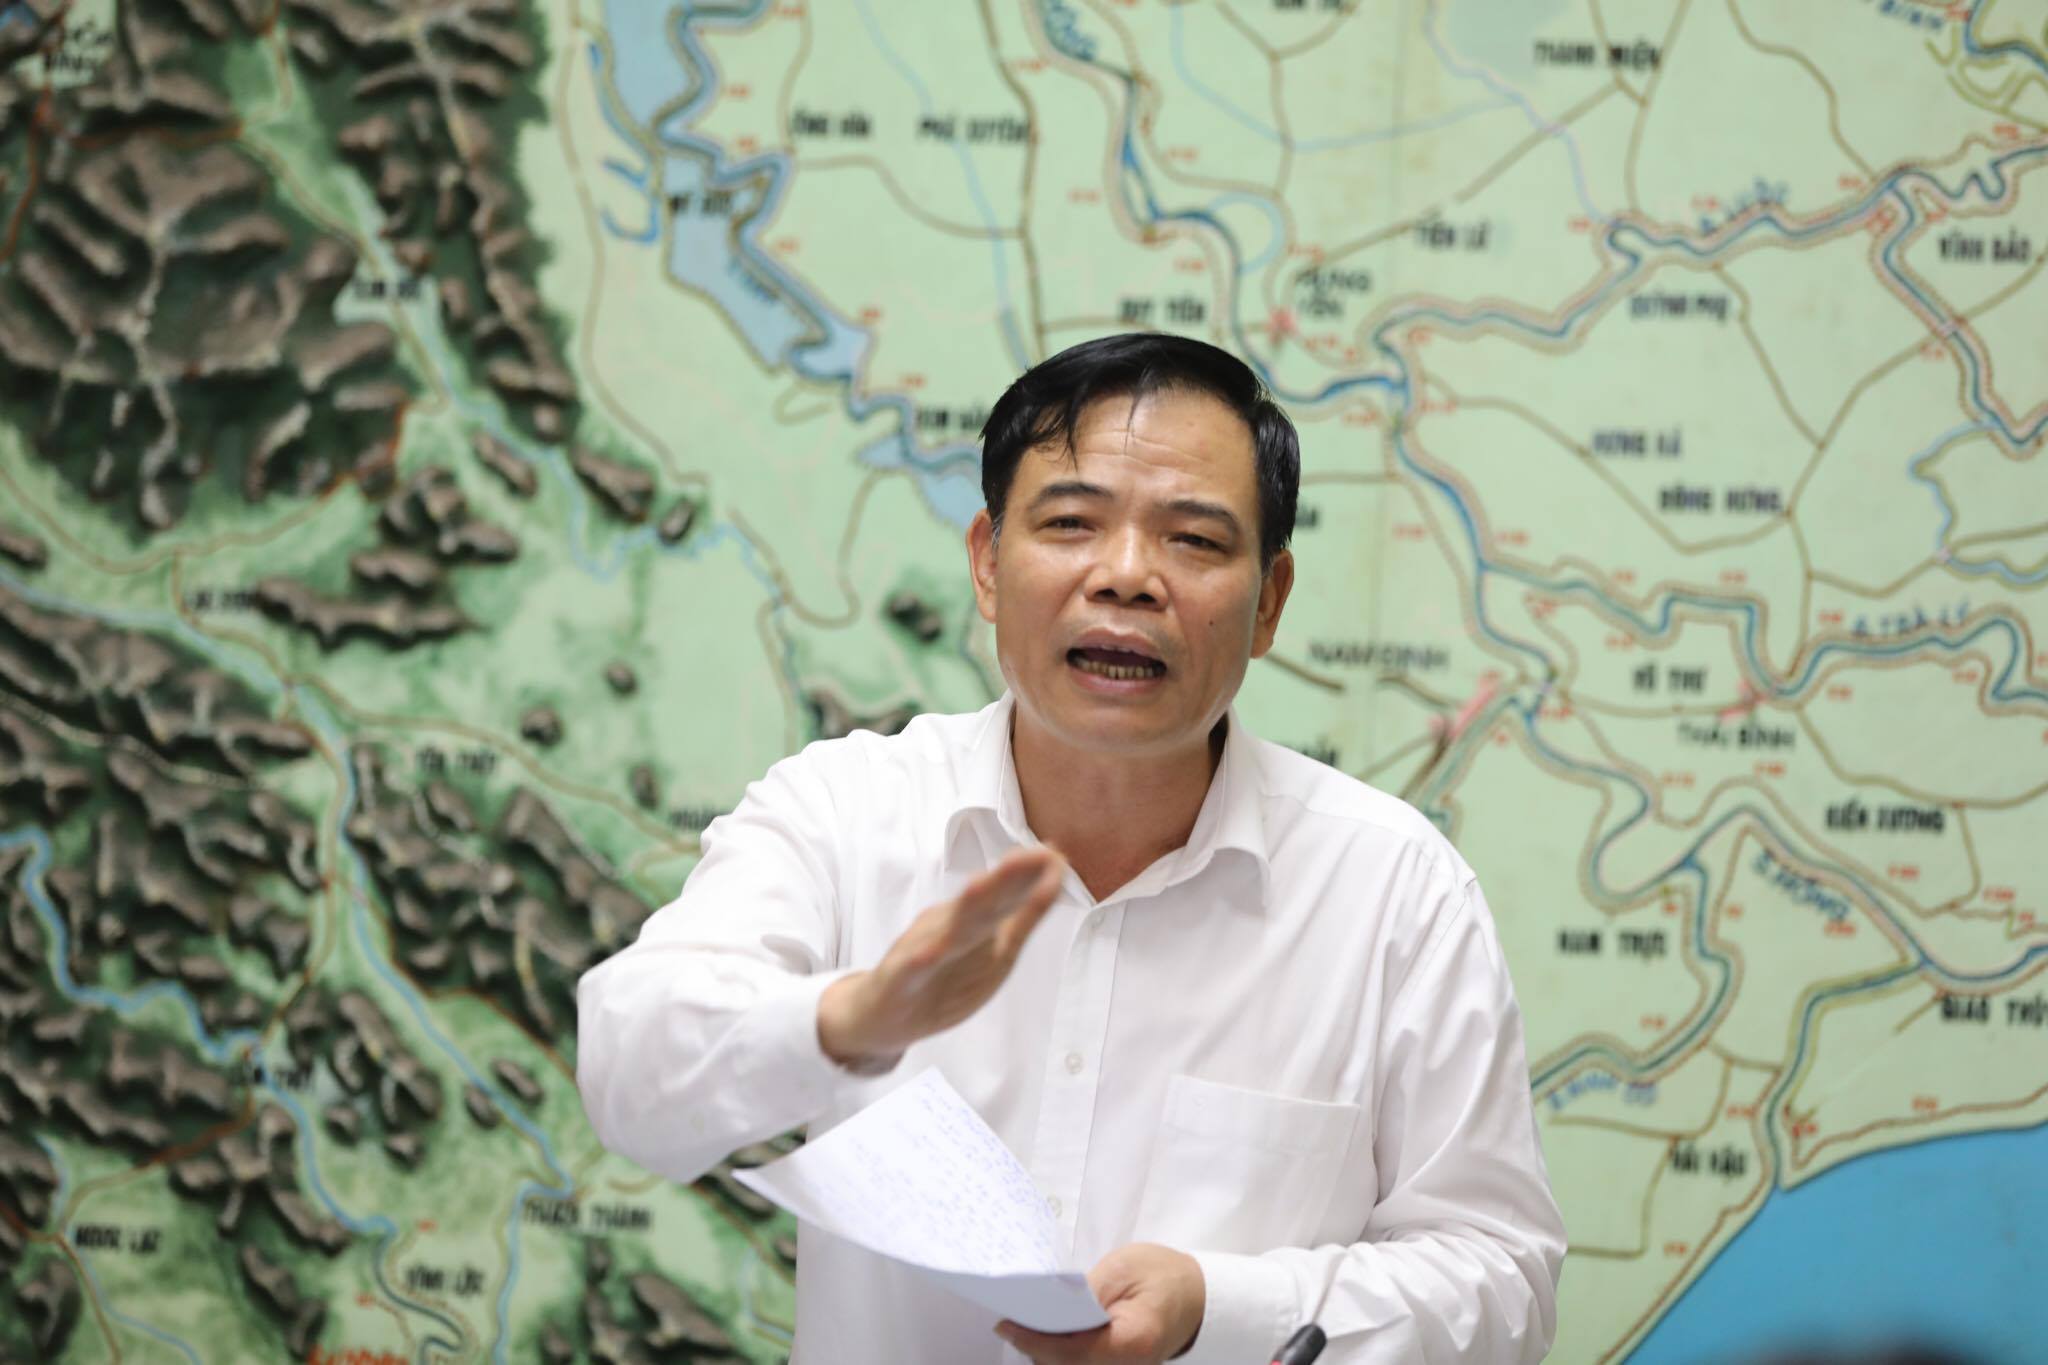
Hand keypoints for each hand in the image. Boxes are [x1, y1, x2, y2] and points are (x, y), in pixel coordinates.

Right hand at [816, 845, 1063, 1069]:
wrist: (879, 1015)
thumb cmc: (941, 974)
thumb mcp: (992, 949)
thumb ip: (1023, 914)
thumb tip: (1053, 872)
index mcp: (978, 925)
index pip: (1008, 898)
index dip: (1030, 878)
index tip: (1056, 855)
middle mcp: (952, 931)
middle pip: (982, 906)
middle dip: (1003, 882)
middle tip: (1026, 857)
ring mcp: (924, 952)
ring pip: (948, 931)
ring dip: (965, 909)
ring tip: (982, 885)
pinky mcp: (899, 979)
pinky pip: (910, 969)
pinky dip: (919, 959)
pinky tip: (929, 951)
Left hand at [994, 1243, 1205, 1362]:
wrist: (1198, 1296)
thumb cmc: (1164, 1276)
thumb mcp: (1123, 1268)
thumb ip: (1085, 1291)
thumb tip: (1047, 1306)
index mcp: (1131, 1342)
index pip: (1070, 1351)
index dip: (1033, 1339)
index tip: (1006, 1324)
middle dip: (1035, 1348)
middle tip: (1011, 1322)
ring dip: (1046, 1354)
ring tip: (1025, 1326)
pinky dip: (1061, 1355)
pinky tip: (1048, 1336)